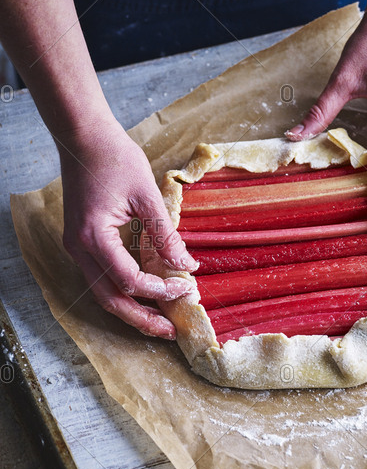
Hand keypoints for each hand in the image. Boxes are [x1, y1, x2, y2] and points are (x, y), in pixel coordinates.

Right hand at [58, 120, 197, 338]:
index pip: (128, 279)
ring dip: (131, 309)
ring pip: (102, 292)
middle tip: (170, 331)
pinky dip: (122, 290)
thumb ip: (166, 235)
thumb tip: (187, 266)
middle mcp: (79, 248)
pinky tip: (144, 295)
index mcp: (94, 236)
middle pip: (110, 298)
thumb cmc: (114, 158)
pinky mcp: (82, 241)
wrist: (84, 137)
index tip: (185, 288)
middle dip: (141, 318)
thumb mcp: (146, 195)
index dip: (158, 289)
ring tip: (158, 322)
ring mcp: (77, 246)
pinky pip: (100, 277)